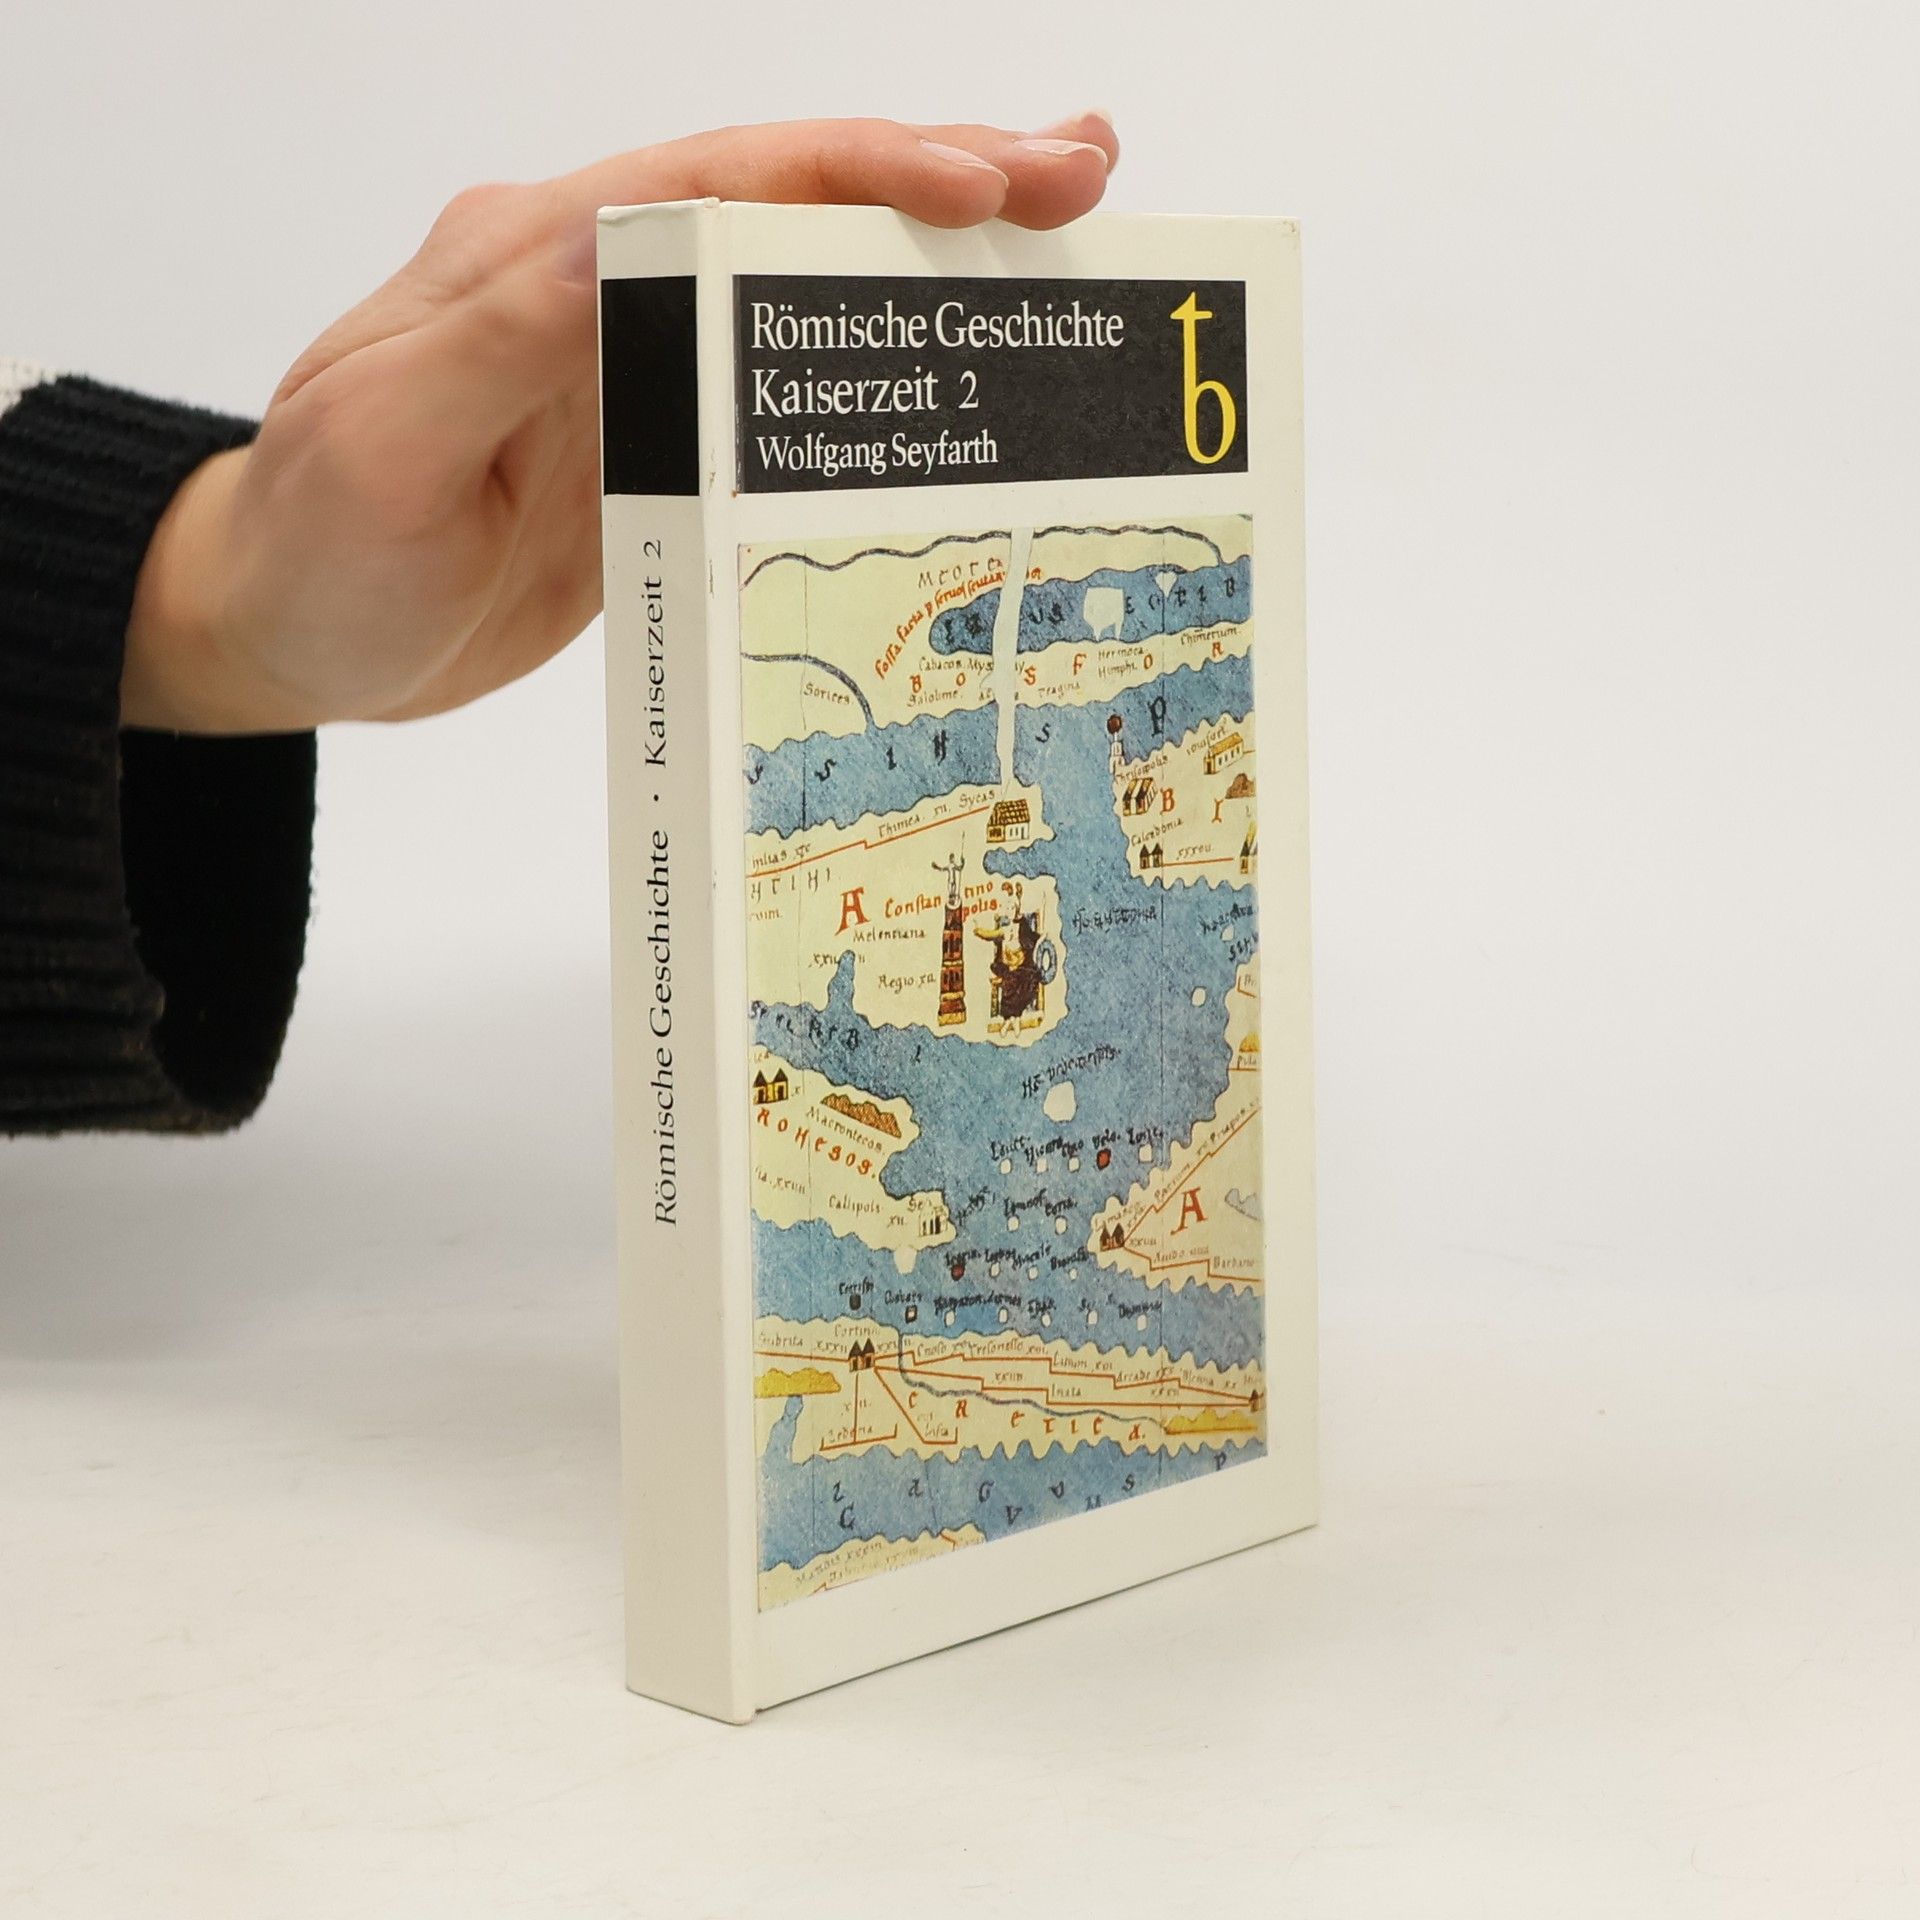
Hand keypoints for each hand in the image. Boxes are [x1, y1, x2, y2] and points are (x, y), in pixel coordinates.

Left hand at [122, 113, 1119, 731]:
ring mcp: (633, 367)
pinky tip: (959, 370)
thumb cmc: (316, 548)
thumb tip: (621, 229)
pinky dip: (877, 365)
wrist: (288, 628)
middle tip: (1081, 175)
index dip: (855, 168)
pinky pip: (782, 389)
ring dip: (929, 261)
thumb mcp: (381, 444)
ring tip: (1061, 242)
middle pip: (786, 204)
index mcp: (532, 255)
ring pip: (801, 289)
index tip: (980, 182)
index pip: (717, 178)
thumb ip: (497, 337)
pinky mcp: (655, 446)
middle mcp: (596, 288)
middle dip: (938, 180)